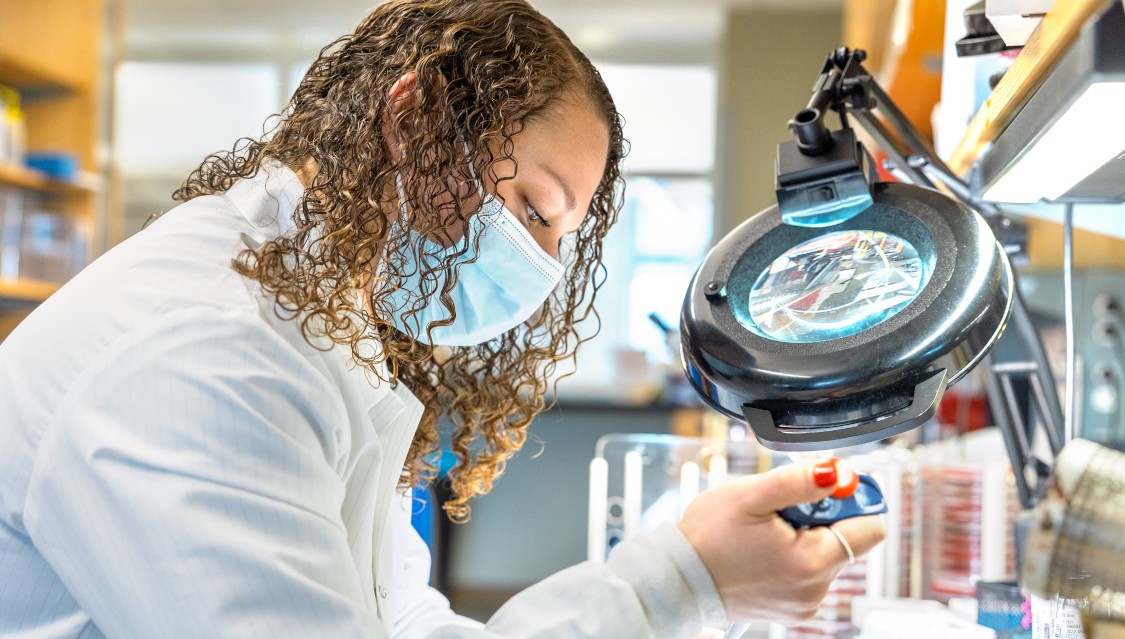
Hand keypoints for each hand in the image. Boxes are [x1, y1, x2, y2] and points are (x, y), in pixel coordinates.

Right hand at [677, 460, 884, 622]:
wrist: (679, 578)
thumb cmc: (707, 537)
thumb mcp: (751, 495)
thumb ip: (799, 481)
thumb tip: (838, 472)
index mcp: (812, 561)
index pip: (870, 527)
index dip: (852, 500)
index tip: (826, 489)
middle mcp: (816, 589)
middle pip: (846, 538)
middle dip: (820, 516)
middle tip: (781, 509)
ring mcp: (805, 602)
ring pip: (827, 554)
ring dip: (805, 535)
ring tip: (766, 532)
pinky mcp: (793, 608)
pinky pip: (809, 572)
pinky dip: (794, 555)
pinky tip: (763, 549)